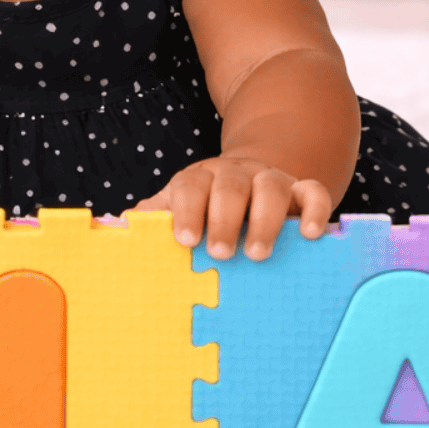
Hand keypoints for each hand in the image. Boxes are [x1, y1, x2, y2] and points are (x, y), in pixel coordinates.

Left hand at [134, 157, 331, 260]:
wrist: (247, 181)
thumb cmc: (204, 209)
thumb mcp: (176, 209)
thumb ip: (150, 219)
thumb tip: (114, 227)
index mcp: (200, 179)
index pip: (190, 186)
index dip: (186, 210)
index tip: (185, 240)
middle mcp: (235, 174)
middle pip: (230, 185)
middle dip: (224, 218)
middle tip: (219, 253)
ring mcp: (270, 179)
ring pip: (271, 186)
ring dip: (265, 219)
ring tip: (258, 253)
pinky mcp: (300, 190)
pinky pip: (313, 191)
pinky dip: (313, 209)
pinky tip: (309, 234)